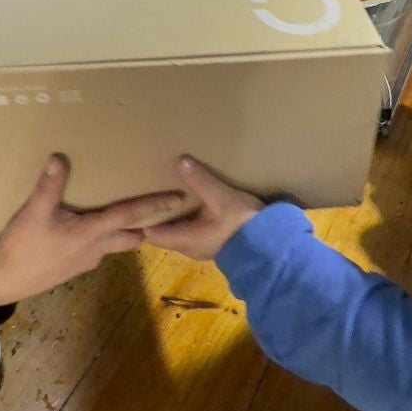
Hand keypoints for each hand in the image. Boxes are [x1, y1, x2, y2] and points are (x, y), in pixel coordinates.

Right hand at [0, 155, 187, 306]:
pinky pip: (100, 251)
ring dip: (127, 233)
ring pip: (116, 245)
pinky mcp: (76, 267)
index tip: (178, 198)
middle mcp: (96, 248)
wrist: (6, 281)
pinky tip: (95, 232)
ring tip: (132, 218)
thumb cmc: (24, 246)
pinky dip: (106, 240)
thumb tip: (59, 158)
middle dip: (148, 224)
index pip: (130, 215)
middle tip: (164, 212)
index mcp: (92, 232)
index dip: (154, 205)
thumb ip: (49, 186)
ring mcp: (87, 260)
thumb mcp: (34, 213)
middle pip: (132, 236)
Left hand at [142, 156, 265, 261]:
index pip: (151, 234)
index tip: (139, 202)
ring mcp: (200, 249)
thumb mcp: (221, 198)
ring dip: (173, 219)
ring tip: (170, 198)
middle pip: (162, 234)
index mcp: (184, 239)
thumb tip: (181, 161)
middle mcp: (188, 248)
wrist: (272, 245)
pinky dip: (186, 221)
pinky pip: (191, 234)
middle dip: (157, 217)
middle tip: (151, 195)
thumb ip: (200, 180)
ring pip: (177, 235)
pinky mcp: (213, 246)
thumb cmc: (242, 224)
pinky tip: (192, 207)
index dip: (143, 220)